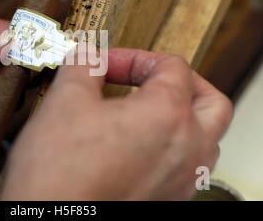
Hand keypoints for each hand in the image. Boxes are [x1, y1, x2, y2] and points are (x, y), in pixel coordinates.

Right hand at [0, 49, 232, 200]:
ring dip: (183, 116)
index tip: (107, 65)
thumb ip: (84, 65)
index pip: (171, 67)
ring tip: (150, 110)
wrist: (50, 220)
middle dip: (185, 82)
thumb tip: (88, 56)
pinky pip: (187, 166)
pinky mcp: (167, 200)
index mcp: (168, 115)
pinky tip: (140, 146)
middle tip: (156, 78)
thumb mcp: (66, 99)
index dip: (135, 57)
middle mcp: (187, 150)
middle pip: (212, 102)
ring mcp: (181, 181)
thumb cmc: (60, 173)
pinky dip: (172, 147)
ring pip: (206, 138)